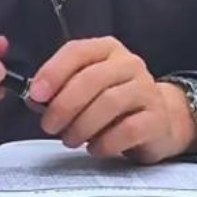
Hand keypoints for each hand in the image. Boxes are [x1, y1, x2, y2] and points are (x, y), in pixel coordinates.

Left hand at [28, 36, 196, 163]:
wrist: (160, 120)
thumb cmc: (113, 101)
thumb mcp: (88, 86)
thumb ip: (62, 87)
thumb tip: (35, 99)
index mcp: (107, 49)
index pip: (76, 51)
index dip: (53, 72)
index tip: (36, 95)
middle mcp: (129, 63)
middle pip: (91, 78)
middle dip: (64, 105)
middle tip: (49, 126)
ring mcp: (146, 89)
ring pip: (108, 103)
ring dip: (81, 125)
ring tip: (69, 139)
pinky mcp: (157, 118)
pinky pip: (127, 130)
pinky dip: (104, 142)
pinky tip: (94, 148)